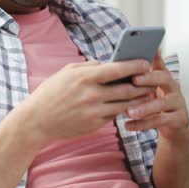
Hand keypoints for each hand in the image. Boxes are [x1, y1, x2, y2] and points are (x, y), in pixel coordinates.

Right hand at [21, 59, 154, 143]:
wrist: (36, 120)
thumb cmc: (51, 93)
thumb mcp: (67, 72)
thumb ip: (89, 66)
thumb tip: (110, 63)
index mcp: (85, 78)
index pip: (117, 69)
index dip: (135, 65)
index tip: (146, 63)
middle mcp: (91, 95)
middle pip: (127, 89)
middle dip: (142, 84)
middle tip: (151, 81)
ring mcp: (94, 111)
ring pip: (125, 104)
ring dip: (137, 99)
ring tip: (145, 94)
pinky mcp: (94, 125)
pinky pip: (114, 116)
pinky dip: (121, 109)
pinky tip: (127, 106)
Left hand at [125, 52, 188, 141]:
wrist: (175, 126)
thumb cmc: (156, 103)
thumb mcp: (150, 89)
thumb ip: (139, 78)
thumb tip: (118, 66)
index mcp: (164, 78)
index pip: (160, 64)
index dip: (155, 57)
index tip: (147, 52)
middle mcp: (173, 87)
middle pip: (164, 79)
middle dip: (149, 79)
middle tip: (134, 79)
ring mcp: (177, 103)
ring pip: (161, 103)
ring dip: (144, 107)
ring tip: (128, 112)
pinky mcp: (178, 118)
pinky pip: (159, 120)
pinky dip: (142, 124)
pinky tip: (128, 125)